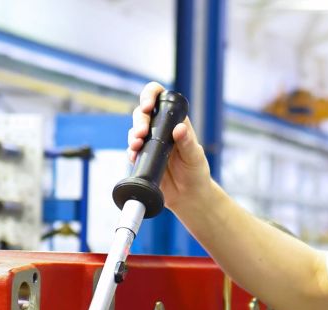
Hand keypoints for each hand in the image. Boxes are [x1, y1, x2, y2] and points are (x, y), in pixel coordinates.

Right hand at [128, 82, 214, 212]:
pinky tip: (134, 158)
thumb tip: (179, 128)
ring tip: (136, 146)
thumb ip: (187, 142)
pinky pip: (132, 150)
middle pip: (143, 113)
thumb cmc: (196, 173)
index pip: (160, 97)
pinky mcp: (143, 156)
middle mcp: (161, 128)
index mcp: (176, 120)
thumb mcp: (195, 157)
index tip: (147, 106)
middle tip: (141, 134)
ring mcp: (151, 142)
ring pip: (135, 130)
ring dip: (132, 136)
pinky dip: (131, 152)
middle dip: (139, 121)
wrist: (188, 196)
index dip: (150, 95)